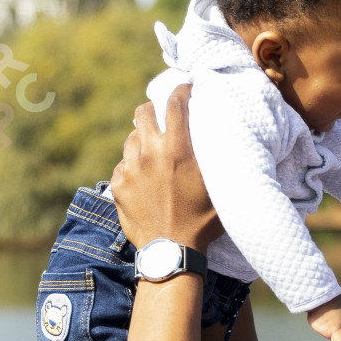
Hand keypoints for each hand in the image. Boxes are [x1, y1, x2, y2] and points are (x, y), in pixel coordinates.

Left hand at [110, 86, 222, 251]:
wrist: (171, 252)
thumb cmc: (203, 220)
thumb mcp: (219, 184)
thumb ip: (216, 154)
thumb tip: (223, 129)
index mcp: (177, 148)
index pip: (176, 102)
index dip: (182, 89)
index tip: (187, 88)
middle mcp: (150, 152)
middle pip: (143, 112)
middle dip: (154, 110)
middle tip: (164, 118)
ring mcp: (129, 168)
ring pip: (132, 138)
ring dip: (143, 140)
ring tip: (155, 152)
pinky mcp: (117, 185)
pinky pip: (123, 165)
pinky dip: (133, 167)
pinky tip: (145, 179)